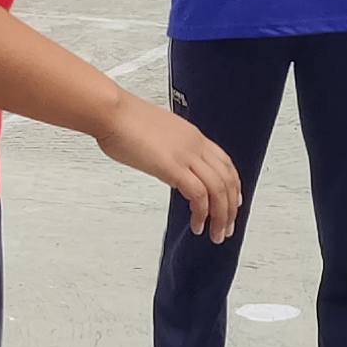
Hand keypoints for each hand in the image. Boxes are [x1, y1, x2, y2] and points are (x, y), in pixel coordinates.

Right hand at [95, 89, 242, 241]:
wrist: (111, 112)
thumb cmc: (124, 121)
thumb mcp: (157, 134)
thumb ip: (170, 149)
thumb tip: (169, 165)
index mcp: (192, 135)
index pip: (225, 162)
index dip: (233, 185)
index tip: (234, 202)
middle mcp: (194, 144)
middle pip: (227, 178)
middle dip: (231, 207)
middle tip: (226, 227)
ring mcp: (185, 155)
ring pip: (218, 189)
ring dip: (220, 215)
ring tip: (215, 233)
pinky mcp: (172, 167)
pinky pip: (198, 194)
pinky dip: (202, 213)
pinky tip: (197, 224)